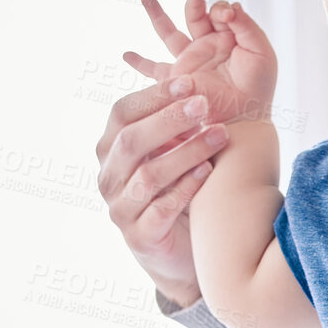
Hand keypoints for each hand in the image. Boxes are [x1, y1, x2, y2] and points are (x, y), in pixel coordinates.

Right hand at [94, 72, 228, 310]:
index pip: (122, 113)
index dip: (155, 95)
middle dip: (169, 119)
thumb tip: (200, 76)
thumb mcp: (170, 151)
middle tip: (204, 104)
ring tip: (218, 136)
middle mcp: (109, 177)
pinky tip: (207, 172)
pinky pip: (159, 210)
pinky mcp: (140, 237)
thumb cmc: (176, 191)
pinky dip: (184, 189)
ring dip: (185, 152)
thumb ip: (176, 122)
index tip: (190, 81)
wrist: (180, 251)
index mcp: (111, 149)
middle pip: (130, 141)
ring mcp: (121, 209)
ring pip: (148, 175)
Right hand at [123, 0, 277, 125]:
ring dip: (157, 15)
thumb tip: (229, 5)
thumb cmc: (258, 85)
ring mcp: (191, 60)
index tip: (225, 16)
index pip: (220, 12)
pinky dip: (140, 63)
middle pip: (196, 15)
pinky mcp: (177, 77)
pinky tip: (126, 55)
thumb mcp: (260, 50)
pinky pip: (154, 69)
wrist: (246, 116)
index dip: (221, 9)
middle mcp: (208, 45)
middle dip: (195, 1)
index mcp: (229, 36)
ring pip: (169, 33)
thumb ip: (246, 25)